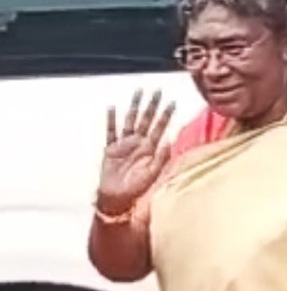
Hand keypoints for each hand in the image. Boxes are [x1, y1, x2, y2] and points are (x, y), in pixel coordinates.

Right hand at [97, 90, 174, 214]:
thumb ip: (162, 157)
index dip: (166, 115)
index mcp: (150, 149)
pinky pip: (110, 132)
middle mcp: (138, 143)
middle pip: (146, 119)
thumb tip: (170, 140)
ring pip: (130, 120)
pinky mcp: (110, 149)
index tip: (173, 102)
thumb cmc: (137, 189)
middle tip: (157, 90)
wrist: (118, 199)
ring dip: (134, 106)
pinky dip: (111, 120)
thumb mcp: (153, 174)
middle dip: (152, 105)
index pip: (160, 127)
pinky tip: (112, 108)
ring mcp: (124, 145)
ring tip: (138, 92)